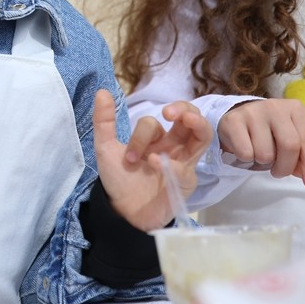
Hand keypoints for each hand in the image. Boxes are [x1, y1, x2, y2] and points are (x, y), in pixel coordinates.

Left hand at [92, 89, 211, 232]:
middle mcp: (174, 148)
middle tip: (169, 112)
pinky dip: (172, 165)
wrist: (121, 212)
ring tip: (184, 118)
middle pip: (192, 119)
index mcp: (157, 139)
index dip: (142, 133)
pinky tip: (155, 163)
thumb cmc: (120, 179)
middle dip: (185, 109)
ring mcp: (183, 164)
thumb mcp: (106, 148)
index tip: (127, 153)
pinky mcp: (184, 184)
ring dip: (197, 124)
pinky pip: (187, 171)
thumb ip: (104, 121)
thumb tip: (101, 91)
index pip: (156, 123)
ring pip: (203, 137)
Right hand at [218, 98, 304, 187]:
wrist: (239, 119)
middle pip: (290, 146)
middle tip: (279, 171)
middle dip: (286, 167)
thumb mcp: (290, 139)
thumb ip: (302, 157)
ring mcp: (253, 112)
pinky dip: (247, 159)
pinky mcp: (233, 120)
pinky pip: (246, 153)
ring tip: (260, 153)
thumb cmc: (269, 132)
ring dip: (264, 162)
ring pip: (266, 154)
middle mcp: (275, 106)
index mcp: (295, 109)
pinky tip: (246, 148)